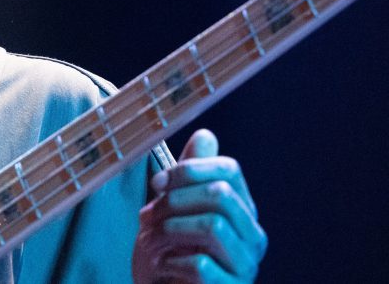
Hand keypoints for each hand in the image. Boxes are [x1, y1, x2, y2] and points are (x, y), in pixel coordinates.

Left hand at [132, 129, 266, 282]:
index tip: (156, 183)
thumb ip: (190, 176)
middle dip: (174, 201)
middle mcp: (252, 235)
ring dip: (169, 230)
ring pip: (213, 225)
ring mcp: (246, 264)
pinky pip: (203, 265)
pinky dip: (173, 261)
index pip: (229, 170)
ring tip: (149, 240)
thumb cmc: (173, 251)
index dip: (189, 169)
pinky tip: (163, 265)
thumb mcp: (175, 209)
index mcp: (241, 208)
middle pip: (220, 194)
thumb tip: (205, 134)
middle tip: (147, 217)